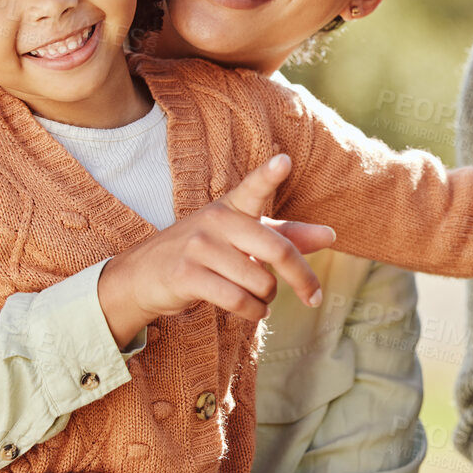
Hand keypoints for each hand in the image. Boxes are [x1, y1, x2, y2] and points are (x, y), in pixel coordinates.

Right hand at [97, 153, 336, 343]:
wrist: (141, 278)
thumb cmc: (203, 255)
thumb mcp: (242, 240)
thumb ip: (285, 237)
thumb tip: (331, 235)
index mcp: (231, 207)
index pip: (252, 188)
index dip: (268, 176)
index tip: (284, 161)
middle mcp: (216, 221)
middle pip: (276, 249)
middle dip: (302, 278)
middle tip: (314, 296)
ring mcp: (198, 247)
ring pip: (259, 281)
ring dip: (267, 299)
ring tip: (259, 299)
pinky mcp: (186, 275)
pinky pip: (237, 299)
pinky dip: (252, 311)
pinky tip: (252, 310)